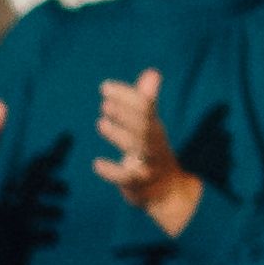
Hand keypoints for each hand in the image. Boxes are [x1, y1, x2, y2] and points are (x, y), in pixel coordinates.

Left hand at [91, 67, 197, 231]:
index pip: (146, 108)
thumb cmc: (152, 154)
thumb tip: (152, 72)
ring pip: (138, 149)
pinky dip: (113, 171)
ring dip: (120, 135)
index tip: (105, 86)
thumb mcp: (151, 128)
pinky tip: (96, 164)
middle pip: (145, 127)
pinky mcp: (138, 185)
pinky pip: (128, 178)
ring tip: (101, 123)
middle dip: (127, 113)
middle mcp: (154, 145)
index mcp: (155, 129)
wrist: (167, 192)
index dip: (127, 96)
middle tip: (105, 103)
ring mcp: (148, 165)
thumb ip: (146, 102)